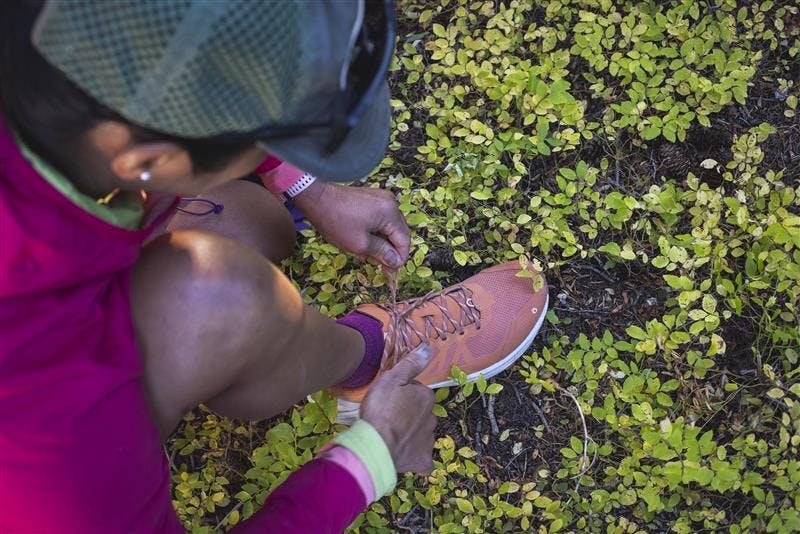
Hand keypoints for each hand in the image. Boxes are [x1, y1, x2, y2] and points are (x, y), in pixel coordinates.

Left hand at [293, 181, 409, 269]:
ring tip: (368, 255)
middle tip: (380, 266)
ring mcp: (381, 198)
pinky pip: (381, 219)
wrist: (317, 198)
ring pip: (389, 227)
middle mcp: (390, 203)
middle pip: (399, 232)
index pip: (404, 240)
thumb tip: (395, 261)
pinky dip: (376, 232)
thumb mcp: (360, 244)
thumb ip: (381, 253)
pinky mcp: (372, 198)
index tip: (390, 271)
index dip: (399, 258)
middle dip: (390, 250)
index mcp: (390, 212)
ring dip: (382, 242)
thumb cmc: (336, 222)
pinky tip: (365, 242)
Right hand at [360, 347, 436, 473]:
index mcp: (426, 398)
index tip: (388, 398)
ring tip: (390, 435)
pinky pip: (421, 457)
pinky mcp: (422, 460)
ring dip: (409, 433)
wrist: (376, 445)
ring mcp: (428, 441)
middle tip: (388, 416)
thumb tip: (429, 348)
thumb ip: (411, 364)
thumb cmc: (382, 409)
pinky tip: (401, 454)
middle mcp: (433, 418)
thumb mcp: (392, 379)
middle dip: (408, 413)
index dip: (402, 393)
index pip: (417, 391)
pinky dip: (413, 455)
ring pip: (420, 433)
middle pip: (420, 412)